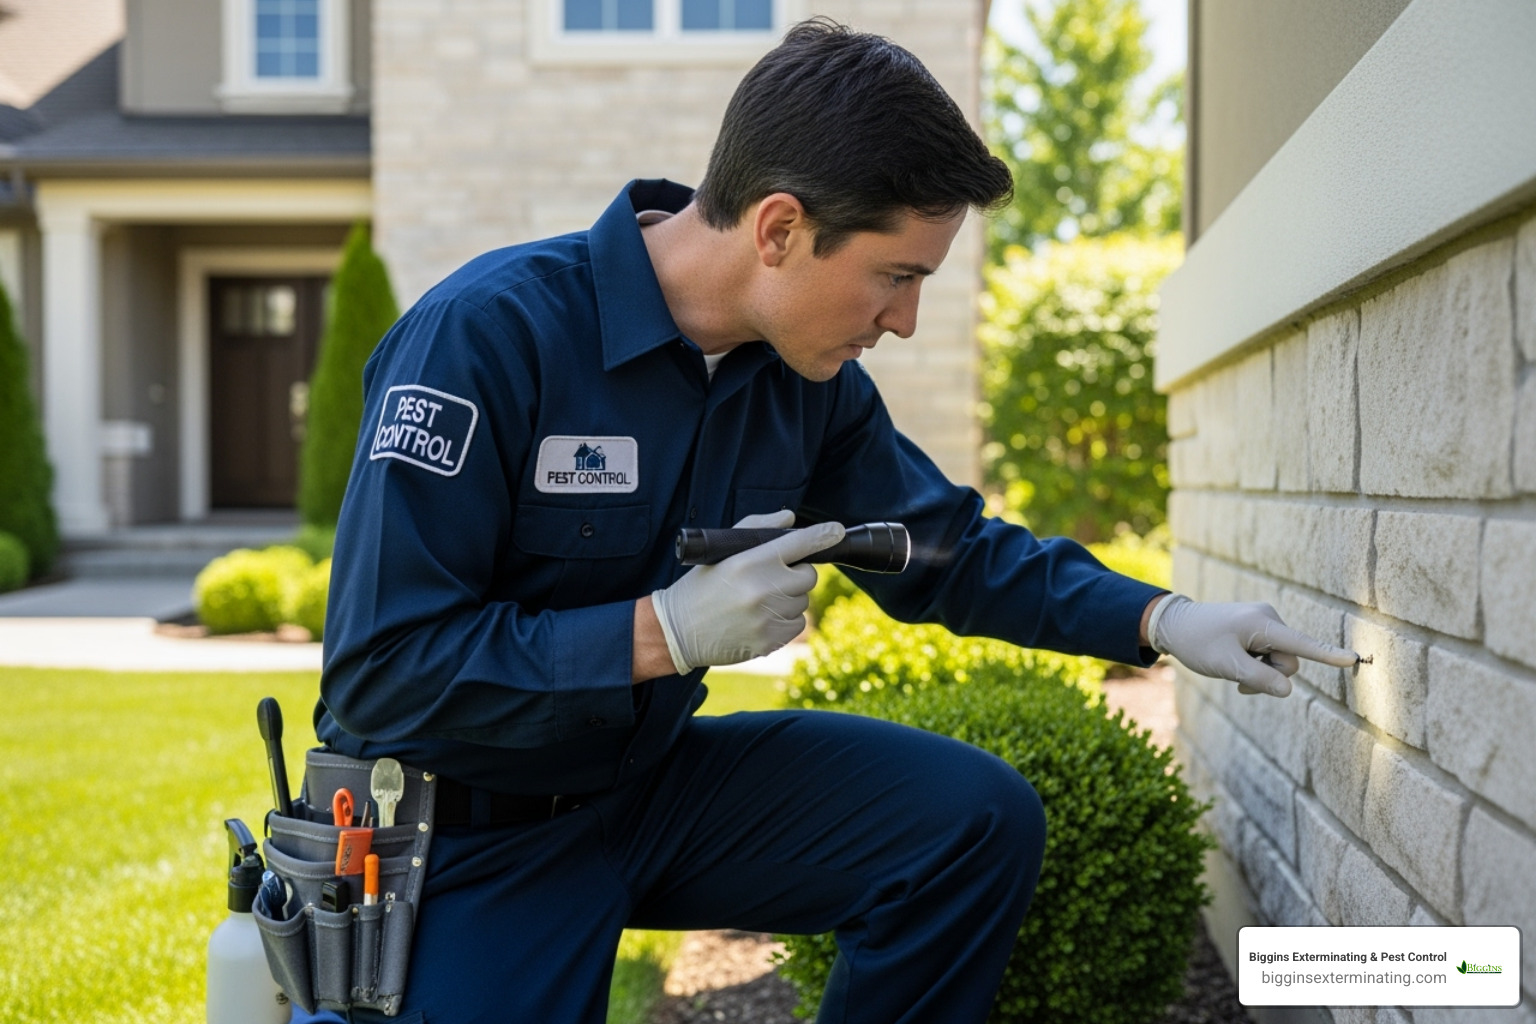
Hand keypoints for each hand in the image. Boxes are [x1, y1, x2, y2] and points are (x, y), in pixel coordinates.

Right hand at [650, 511, 844, 673]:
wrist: (678, 630)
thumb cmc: (702, 586)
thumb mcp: (721, 551)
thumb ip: (757, 529)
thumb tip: (790, 519)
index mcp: (749, 562)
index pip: (797, 544)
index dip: (822, 535)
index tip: (837, 530)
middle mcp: (762, 590)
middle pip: (808, 575)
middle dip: (795, 574)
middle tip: (770, 577)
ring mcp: (768, 618)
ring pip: (803, 601)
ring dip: (790, 598)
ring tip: (759, 600)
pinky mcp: (770, 641)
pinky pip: (798, 624)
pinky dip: (786, 620)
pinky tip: (761, 618)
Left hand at [1147, 594, 1357, 696]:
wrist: (1173, 624)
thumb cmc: (1197, 642)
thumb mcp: (1226, 665)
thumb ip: (1258, 679)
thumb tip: (1288, 690)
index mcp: (1263, 623)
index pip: (1301, 644)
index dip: (1328, 655)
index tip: (1354, 658)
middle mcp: (1269, 619)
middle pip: (1289, 662)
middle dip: (1269, 677)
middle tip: (1238, 680)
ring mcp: (1264, 624)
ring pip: (1279, 663)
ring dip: (1260, 674)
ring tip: (1233, 670)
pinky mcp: (1258, 630)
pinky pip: (1269, 656)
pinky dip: (1255, 666)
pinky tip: (1236, 664)